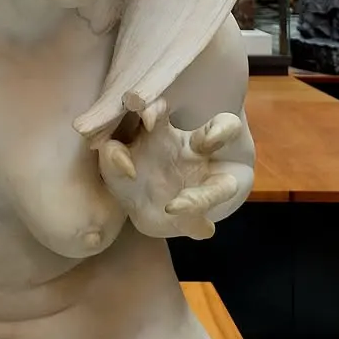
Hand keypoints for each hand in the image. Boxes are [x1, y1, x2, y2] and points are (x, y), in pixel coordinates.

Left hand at [98, 98, 240, 239]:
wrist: (134, 210)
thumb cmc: (126, 175)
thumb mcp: (111, 164)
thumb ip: (111, 154)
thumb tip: (119, 158)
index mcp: (166, 134)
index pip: (170, 112)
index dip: (158, 109)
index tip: (146, 118)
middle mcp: (193, 154)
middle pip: (227, 130)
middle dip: (221, 132)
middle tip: (203, 142)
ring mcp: (202, 185)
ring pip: (225, 186)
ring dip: (203, 196)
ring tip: (174, 206)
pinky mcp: (197, 218)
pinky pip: (205, 224)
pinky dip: (198, 227)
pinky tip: (192, 229)